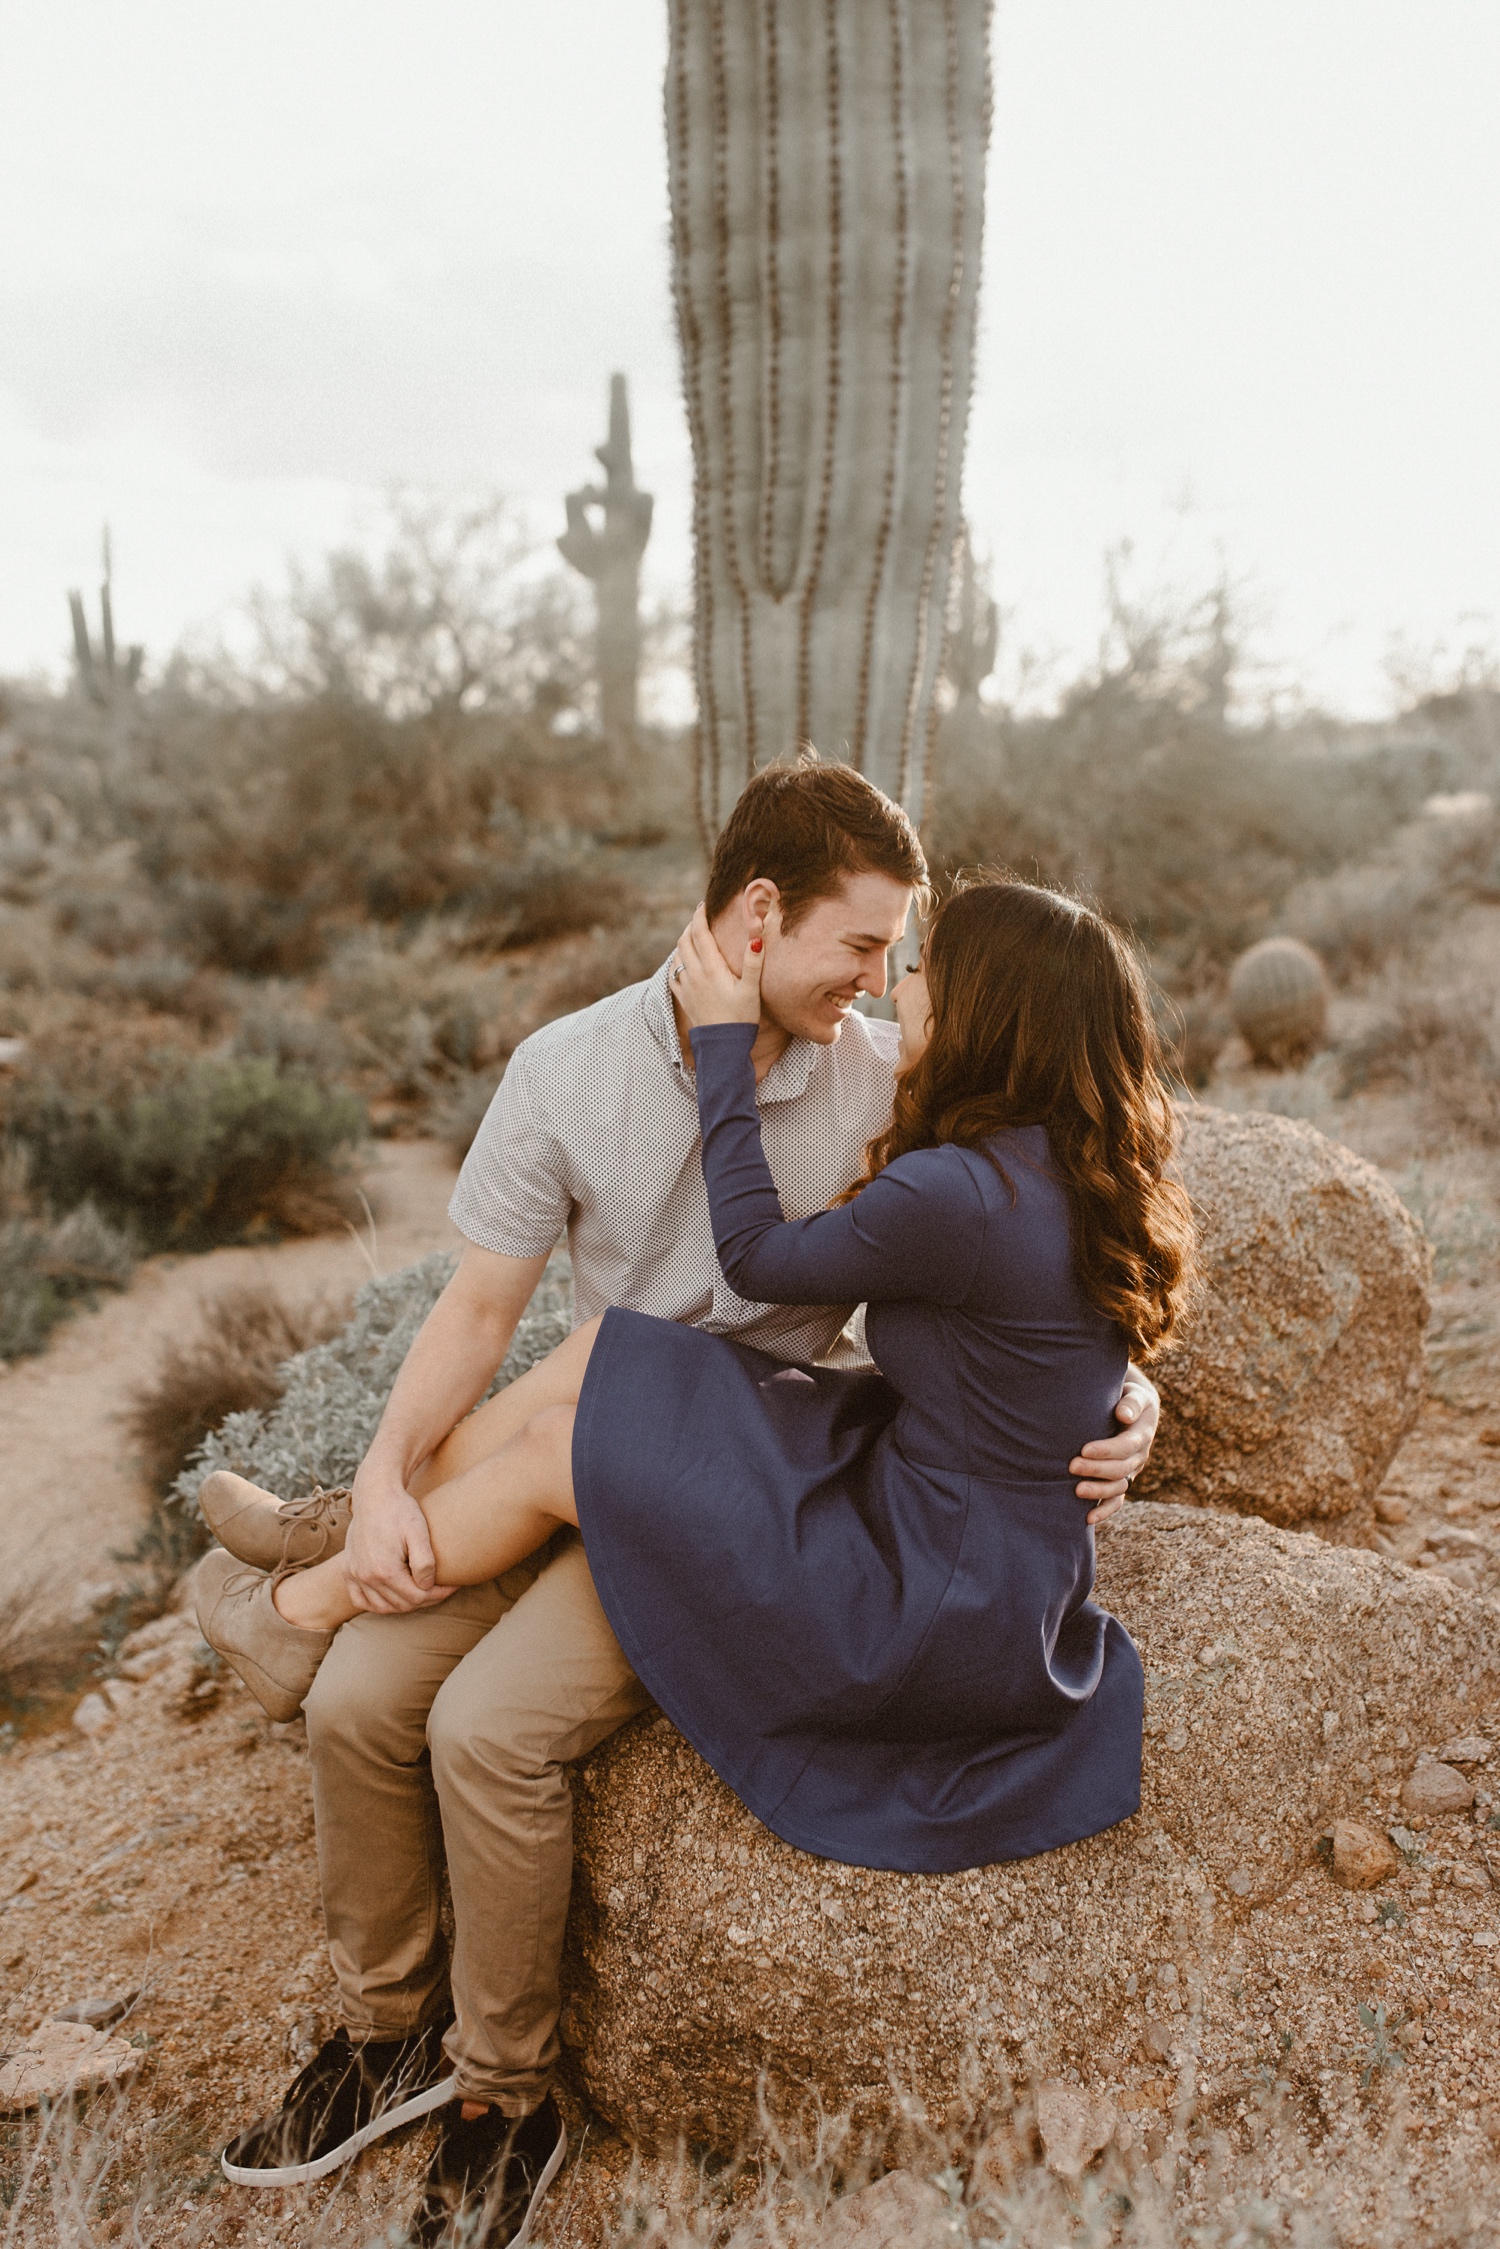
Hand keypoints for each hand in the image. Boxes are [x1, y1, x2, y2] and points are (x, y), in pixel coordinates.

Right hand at [343, 1459, 457, 1613]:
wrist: (375, 1493)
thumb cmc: (400, 1510)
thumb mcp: (419, 1533)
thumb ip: (424, 1562)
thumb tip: (427, 1586)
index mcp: (385, 1570)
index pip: (417, 1597)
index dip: (438, 1595)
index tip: (452, 1586)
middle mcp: (366, 1576)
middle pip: (401, 1604)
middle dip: (425, 1599)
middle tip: (441, 1588)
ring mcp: (354, 1574)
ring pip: (382, 1607)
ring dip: (404, 1604)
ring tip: (421, 1592)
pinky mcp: (348, 1569)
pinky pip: (360, 1600)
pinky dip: (376, 1604)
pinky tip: (392, 1597)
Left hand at [671, 902, 764, 1028]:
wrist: (723, 1046)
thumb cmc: (741, 1018)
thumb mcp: (751, 989)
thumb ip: (754, 962)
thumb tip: (756, 936)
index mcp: (711, 968)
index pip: (699, 933)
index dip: (700, 916)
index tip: (703, 905)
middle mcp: (694, 974)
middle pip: (684, 940)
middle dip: (690, 926)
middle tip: (700, 918)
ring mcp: (686, 987)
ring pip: (677, 956)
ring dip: (683, 942)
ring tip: (693, 937)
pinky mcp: (683, 999)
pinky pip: (673, 974)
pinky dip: (676, 962)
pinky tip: (683, 962)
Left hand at [1071, 1373, 1159, 1525]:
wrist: (1131, 1406)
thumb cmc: (1126, 1396)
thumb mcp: (1134, 1393)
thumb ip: (1130, 1402)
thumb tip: (1124, 1415)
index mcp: (1142, 1433)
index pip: (1127, 1445)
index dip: (1106, 1450)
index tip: (1083, 1449)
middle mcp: (1139, 1455)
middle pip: (1121, 1468)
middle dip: (1096, 1469)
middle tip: (1071, 1466)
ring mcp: (1131, 1469)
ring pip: (1119, 1487)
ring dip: (1098, 1491)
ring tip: (1076, 1490)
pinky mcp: (1122, 1479)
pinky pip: (1117, 1500)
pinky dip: (1105, 1510)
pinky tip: (1088, 1518)